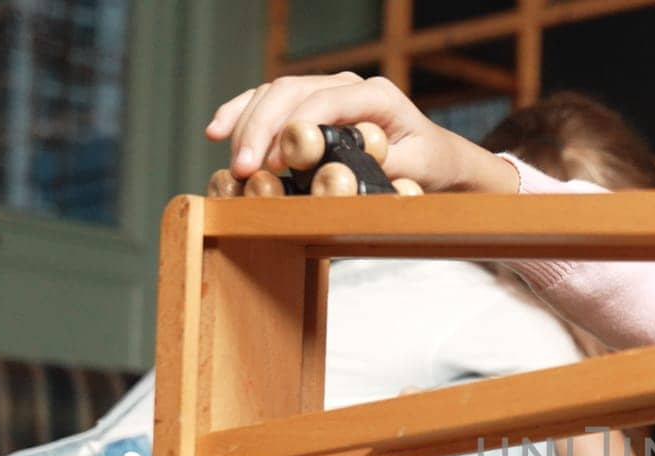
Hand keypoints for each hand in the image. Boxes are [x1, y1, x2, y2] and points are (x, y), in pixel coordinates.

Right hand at [204, 73, 517, 193]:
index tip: (274, 163)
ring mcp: (328, 90)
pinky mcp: (311, 102)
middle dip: (261, 129)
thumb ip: (383, 165)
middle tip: (243, 168)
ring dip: (246, 124)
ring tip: (233, 162)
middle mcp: (349, 84)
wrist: (437, 158)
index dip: (293, 129)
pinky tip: (216, 130)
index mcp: (376, 95)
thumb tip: (341, 171)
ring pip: (274, 92)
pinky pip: (269, 99)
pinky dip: (241, 113)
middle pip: (290, 91)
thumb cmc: (429, 163)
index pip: (323, 100)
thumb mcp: (417, 168)